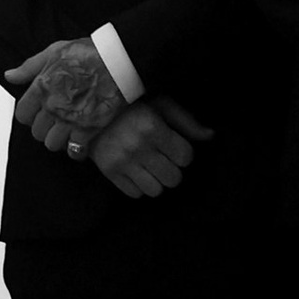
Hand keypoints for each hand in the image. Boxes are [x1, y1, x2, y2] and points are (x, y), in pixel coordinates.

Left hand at [4, 38, 126, 154]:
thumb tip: (10, 76)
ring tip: (67, 133)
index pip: (22, 115)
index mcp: (41, 88)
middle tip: (55, 122)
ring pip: (52, 144)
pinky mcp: (90, 128)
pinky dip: (77, 150)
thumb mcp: (54, 51)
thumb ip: (30, 67)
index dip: (29, 115)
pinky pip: (75, 150)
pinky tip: (81, 143)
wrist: (119, 60)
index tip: (38, 113)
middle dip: (44, 128)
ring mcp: (71, 119)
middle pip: (36, 132)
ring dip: (59, 140)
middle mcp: (53, 106)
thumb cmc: (89, 53)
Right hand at [87, 97, 209, 200]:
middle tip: (162, 158)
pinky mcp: (109, 172)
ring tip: (149, 167)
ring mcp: (122, 162)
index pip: (186, 157)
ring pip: (155, 190)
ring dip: (156, 180)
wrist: (88, 110)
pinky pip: (135, 194)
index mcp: (152, 127)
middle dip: (172, 169)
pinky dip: (138, 186)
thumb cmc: (131, 105)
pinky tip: (135, 171)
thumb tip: (210, 136)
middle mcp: (138, 147)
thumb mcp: (160, 104)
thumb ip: (186, 121)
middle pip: (173, 178)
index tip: (174, 146)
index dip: (183, 153)